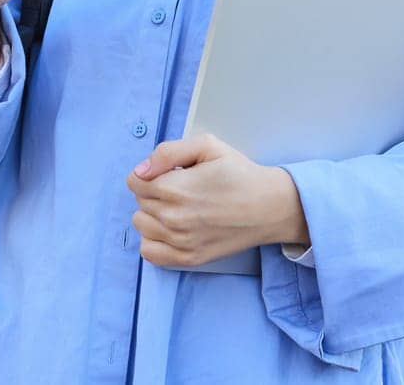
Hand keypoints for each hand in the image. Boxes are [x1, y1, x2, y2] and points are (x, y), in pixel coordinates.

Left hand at [125, 134, 308, 267]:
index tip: (168, 173)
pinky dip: (154, 239)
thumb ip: (168, 152)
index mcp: (176, 189)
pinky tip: (172, 228)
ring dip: (152, 214)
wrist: (269, 207)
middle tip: (181, 188)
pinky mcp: (188, 259)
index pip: (134, 181)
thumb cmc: (239, 173)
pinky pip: (149, 252)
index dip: (148, 173)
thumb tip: (141, 171)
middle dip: (153, 191)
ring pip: (141, 225)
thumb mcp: (208, 146)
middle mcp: (174, 218)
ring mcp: (180, 242)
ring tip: (178, 207)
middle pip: (138, 202)